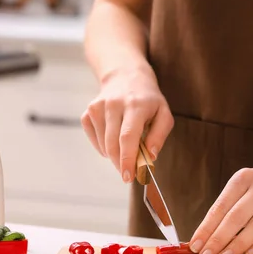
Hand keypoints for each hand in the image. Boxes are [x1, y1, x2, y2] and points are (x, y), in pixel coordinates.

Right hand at [81, 67, 173, 181]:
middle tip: (129, 173)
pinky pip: (95, 139)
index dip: (128, 159)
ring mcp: (98, 107)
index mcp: (136, 106)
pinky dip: (104, 147)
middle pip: (113, 144)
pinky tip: (114, 138)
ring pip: (104, 145)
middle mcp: (114, 105)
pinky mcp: (88, 112)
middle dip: (121, 164)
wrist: (126, 77)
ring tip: (127, 148)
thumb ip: (159, 136)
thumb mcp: (163, 114)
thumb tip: (151, 156)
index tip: (129, 177)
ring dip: (115, 155)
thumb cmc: (149, 101)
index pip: (128, 137)